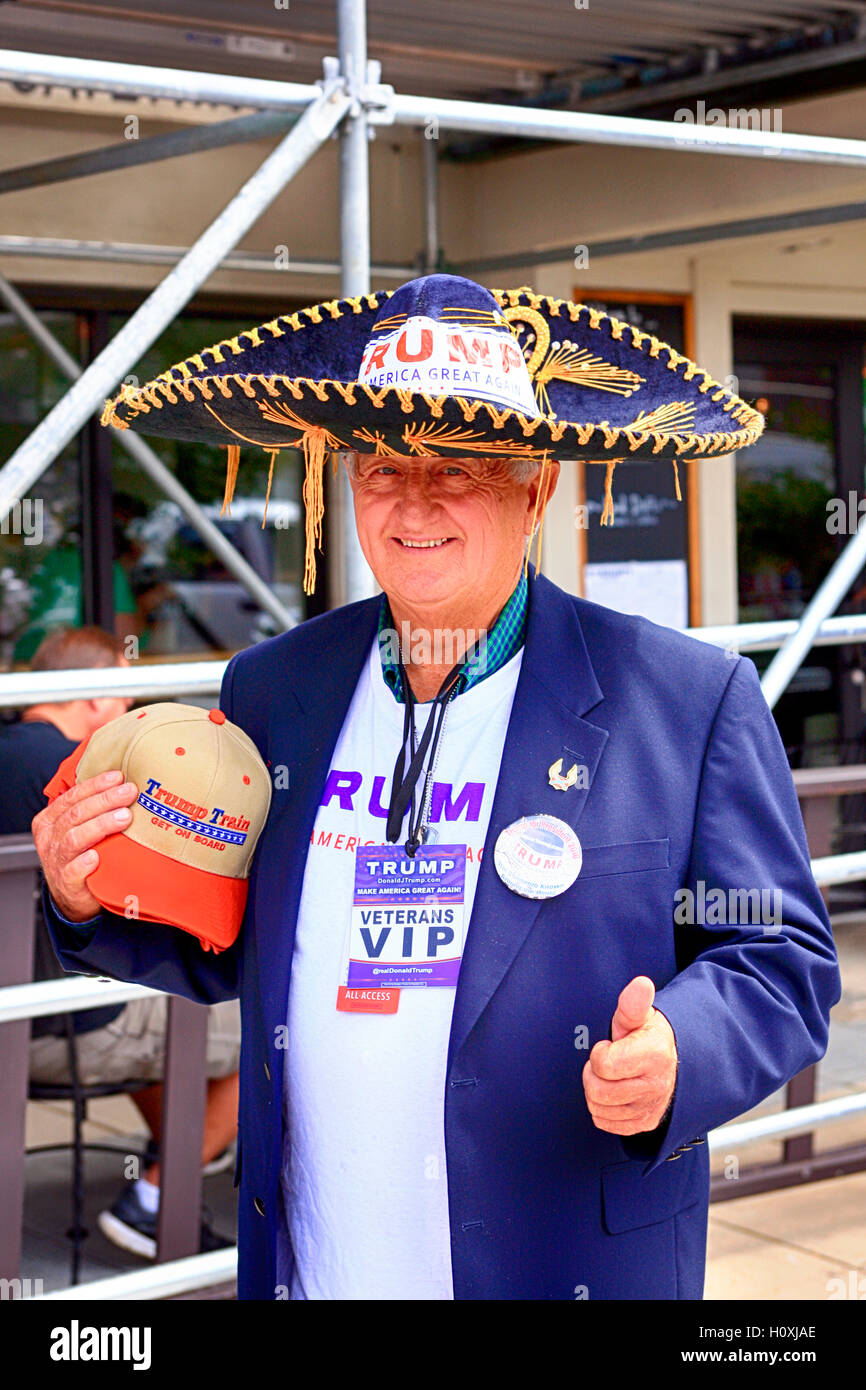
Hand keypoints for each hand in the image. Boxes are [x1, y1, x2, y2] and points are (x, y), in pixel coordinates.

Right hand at [31, 770, 138, 921]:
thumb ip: (90, 809)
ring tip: (124, 817)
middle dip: (105, 800)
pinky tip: (97, 856)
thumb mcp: (77, 829)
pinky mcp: (66, 882)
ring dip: (101, 825)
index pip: (72, 797)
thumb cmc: (78, 856)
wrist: (72, 896)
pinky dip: (84, 863)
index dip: (95, 785)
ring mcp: (56, 861)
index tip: (118, 777)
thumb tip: (121, 784)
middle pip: (76, 814)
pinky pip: (73, 870)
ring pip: (75, 838)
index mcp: (49, 821)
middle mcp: (50, 839)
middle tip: (129, 792)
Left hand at [583, 976, 677, 1134]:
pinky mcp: (644, 1123)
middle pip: (598, 1091)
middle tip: (604, 1062)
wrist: (673, 1062)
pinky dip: (603, 1109)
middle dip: (593, 1074)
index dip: (599, 1053)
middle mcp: (655, 1086)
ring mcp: (650, 1108)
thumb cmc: (648, 1036)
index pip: (604, 1065)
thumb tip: (641, 984)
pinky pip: (605, 1123)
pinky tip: (613, 1092)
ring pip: (598, 1109)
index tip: (609, 1046)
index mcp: (654, 1055)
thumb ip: (633, 1003)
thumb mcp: (641, 1016)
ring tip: (609, 1076)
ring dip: (596, 1092)